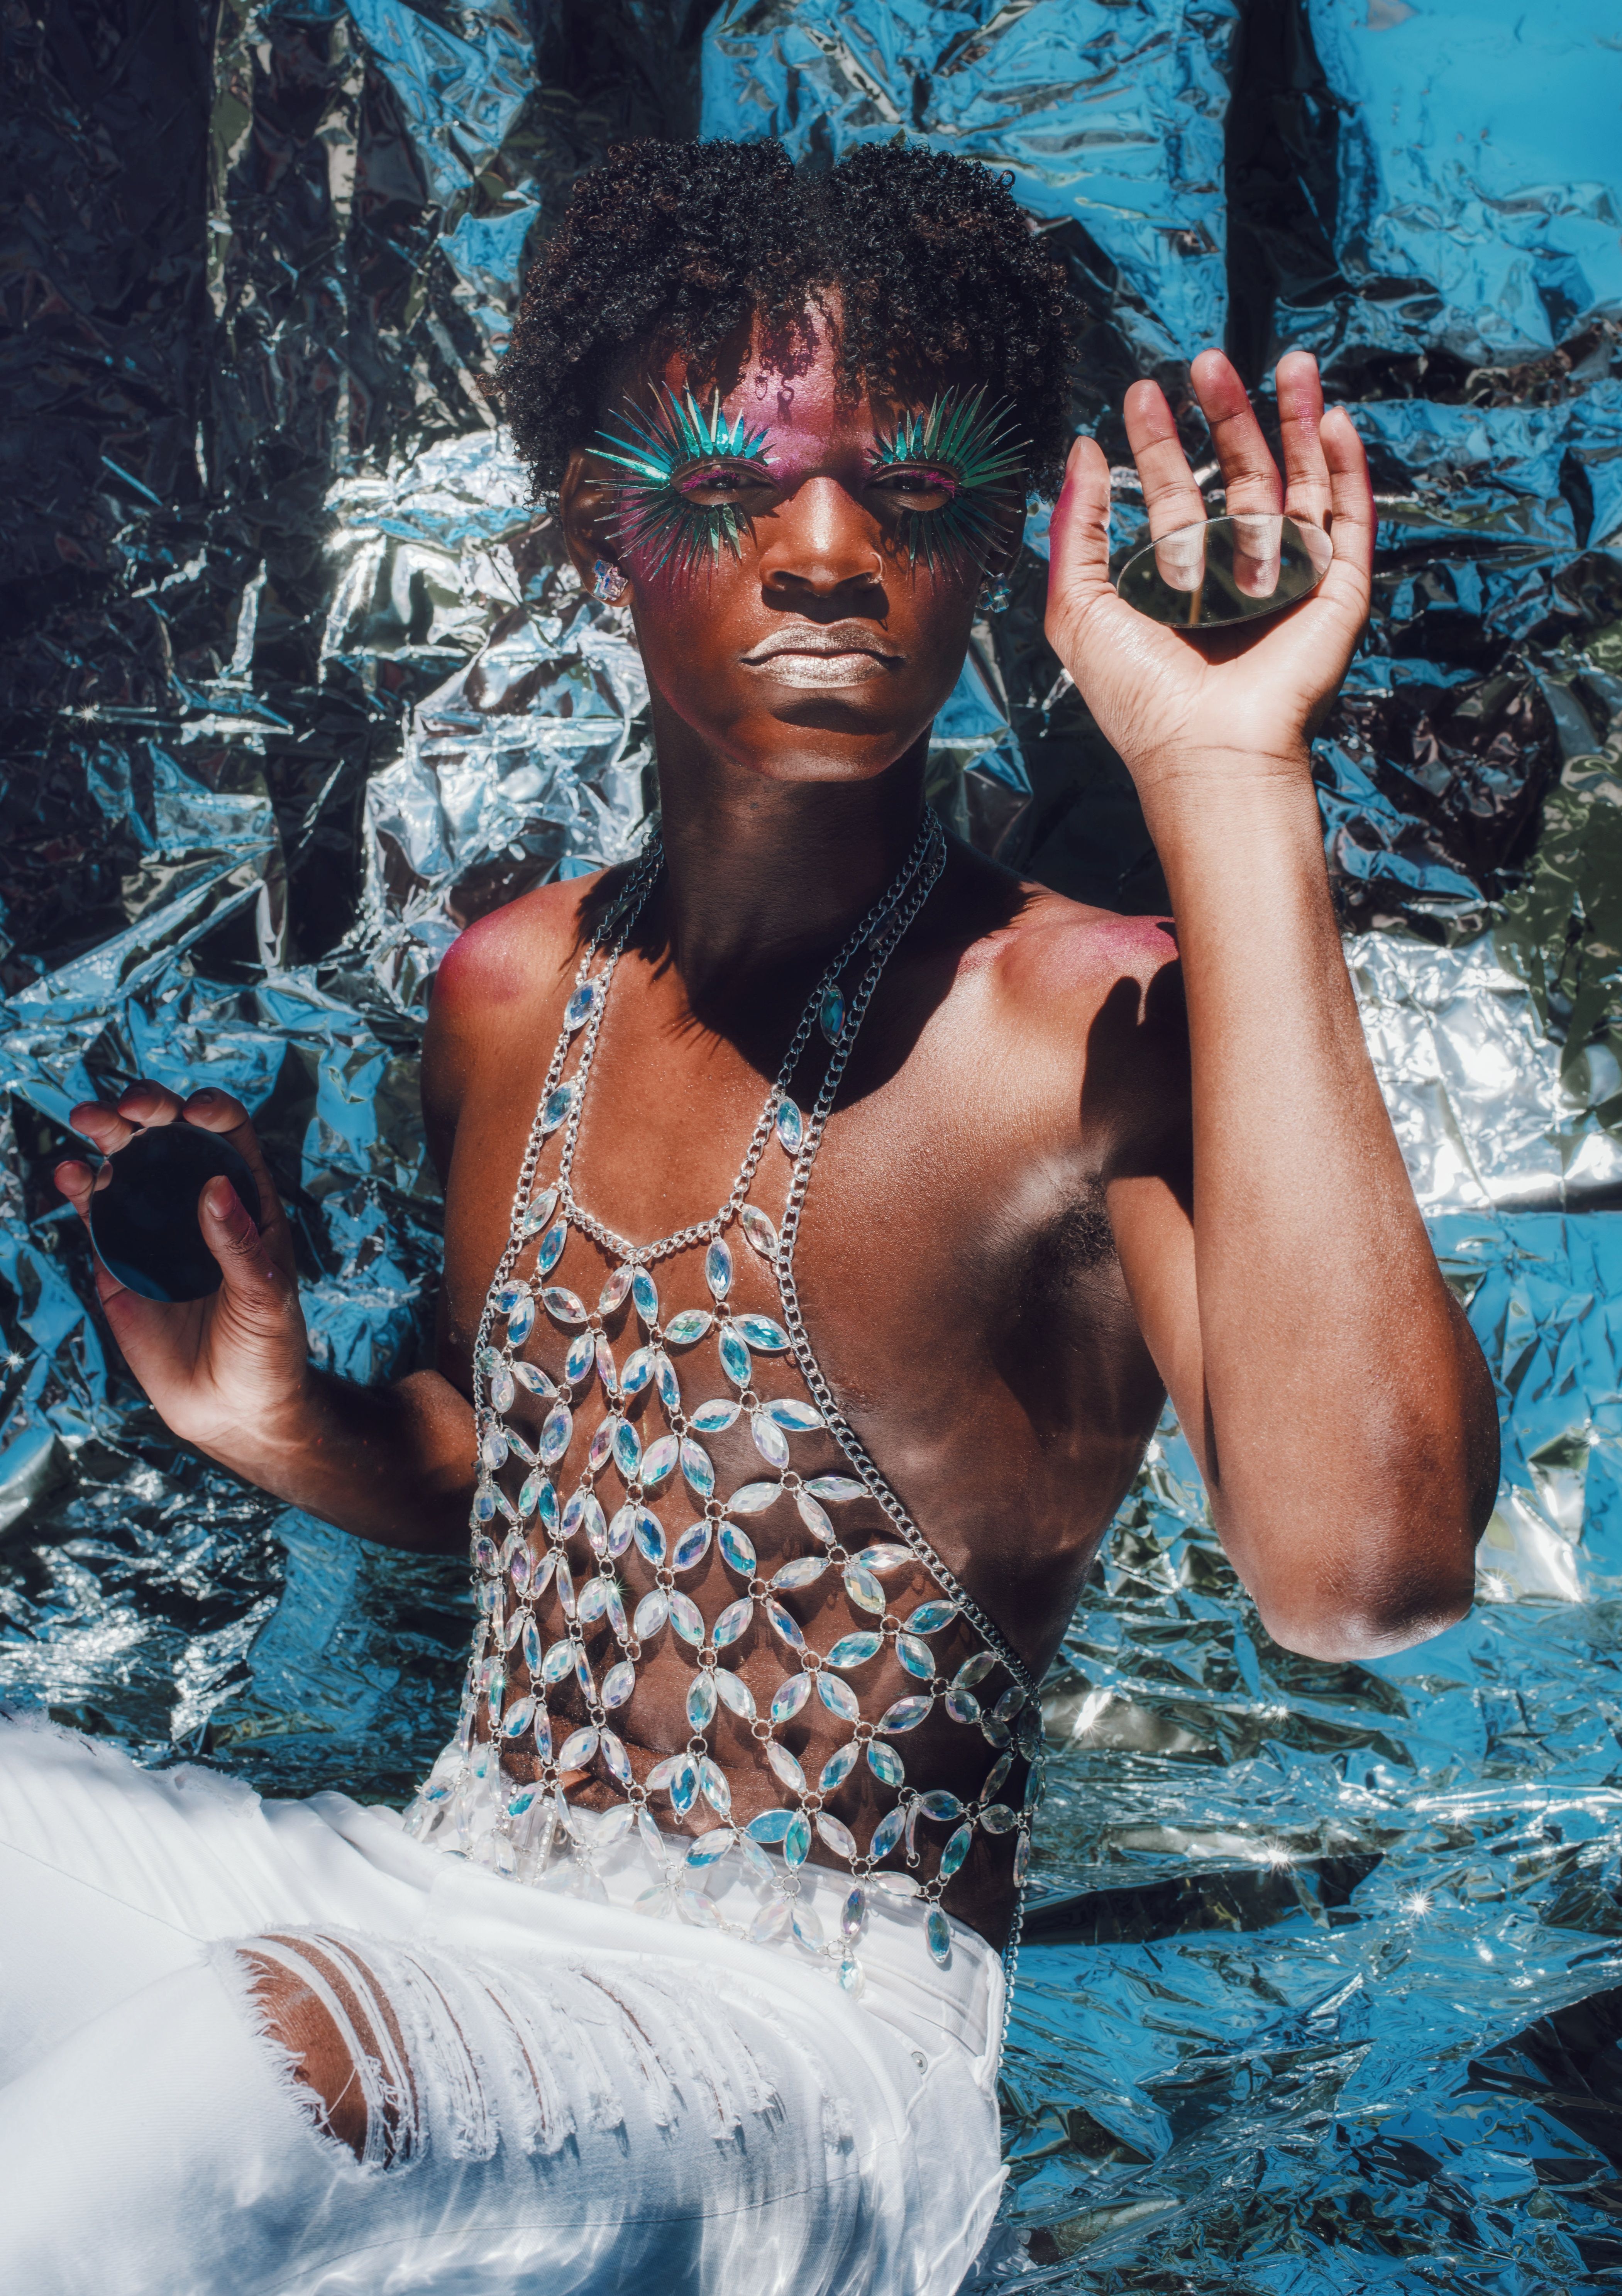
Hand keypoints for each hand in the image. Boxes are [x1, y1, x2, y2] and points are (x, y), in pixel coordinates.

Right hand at [54, 1082, 309, 1461]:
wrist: (233, 1409)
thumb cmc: (267, 1350)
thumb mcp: (266, 1297)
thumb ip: (238, 1245)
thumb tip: (214, 1186)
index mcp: (246, 1202)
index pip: (228, 1136)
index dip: (211, 1111)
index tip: (195, 1109)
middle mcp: (197, 1205)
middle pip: (170, 1138)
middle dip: (150, 1109)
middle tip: (130, 1104)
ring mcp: (155, 1230)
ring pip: (127, 1167)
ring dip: (108, 1136)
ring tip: (91, 1117)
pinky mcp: (120, 1262)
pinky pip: (97, 1216)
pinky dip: (80, 1189)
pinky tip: (70, 1171)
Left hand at [1043, 349, 1372, 804]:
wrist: (1206, 748)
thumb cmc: (1138, 695)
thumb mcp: (1079, 608)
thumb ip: (1076, 530)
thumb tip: (1079, 451)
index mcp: (1181, 581)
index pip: (1172, 496)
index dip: (1158, 443)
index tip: (1142, 391)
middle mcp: (1237, 575)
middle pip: (1237, 477)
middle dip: (1226, 416)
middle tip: (1207, 361)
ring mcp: (1291, 580)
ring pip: (1297, 484)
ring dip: (1294, 420)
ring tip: (1289, 360)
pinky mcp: (1336, 591)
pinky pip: (1347, 519)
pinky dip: (1345, 468)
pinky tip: (1330, 418)